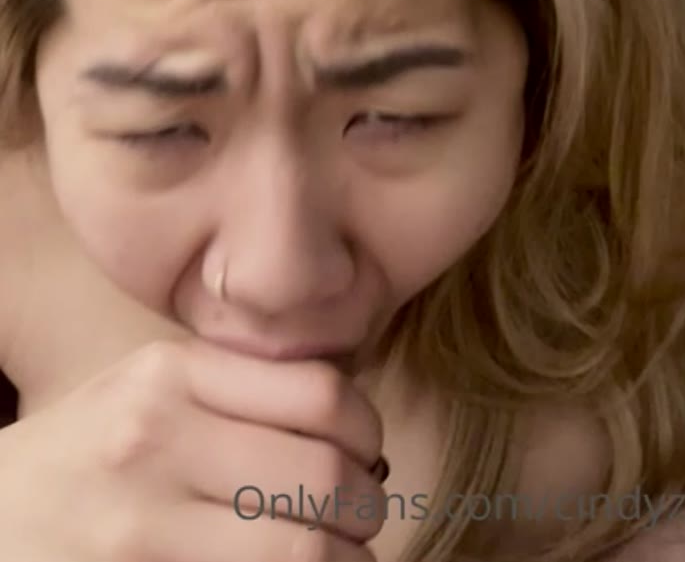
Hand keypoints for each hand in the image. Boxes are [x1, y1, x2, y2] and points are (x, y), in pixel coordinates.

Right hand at [0, 338, 383, 560]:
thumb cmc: (86, 449)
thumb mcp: (147, 387)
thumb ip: (237, 389)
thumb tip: (352, 424)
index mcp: (171, 374)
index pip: (320, 393)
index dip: (366, 430)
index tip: (364, 451)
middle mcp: (157, 440)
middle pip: (321, 476)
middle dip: (364, 505)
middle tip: (360, 515)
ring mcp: (144, 526)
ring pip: (302, 550)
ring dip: (346, 561)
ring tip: (340, 555)